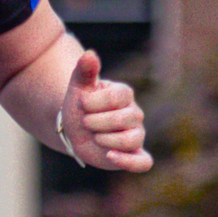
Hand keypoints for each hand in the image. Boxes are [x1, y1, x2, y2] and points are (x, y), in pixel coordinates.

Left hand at [58, 47, 152, 172]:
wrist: (74, 129)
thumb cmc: (79, 107)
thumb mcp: (78, 88)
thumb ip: (84, 71)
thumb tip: (90, 54)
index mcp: (124, 95)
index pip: (117, 97)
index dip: (94, 103)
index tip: (81, 104)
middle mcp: (135, 114)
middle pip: (123, 119)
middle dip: (96, 122)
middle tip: (85, 123)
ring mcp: (136, 136)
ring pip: (131, 140)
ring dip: (106, 140)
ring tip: (95, 137)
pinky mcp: (133, 155)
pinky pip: (143, 163)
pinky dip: (129, 162)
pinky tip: (110, 157)